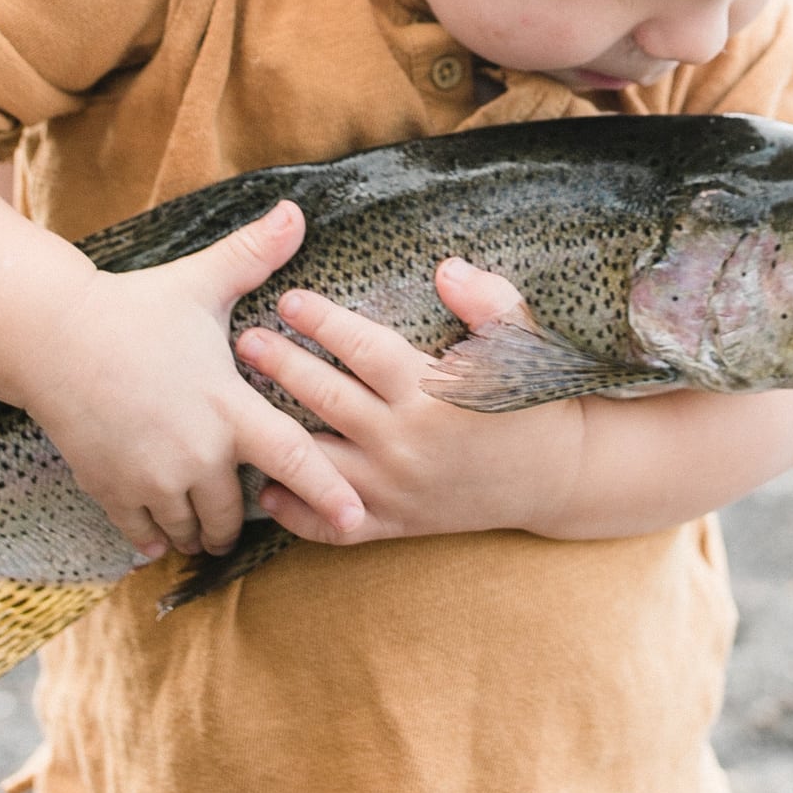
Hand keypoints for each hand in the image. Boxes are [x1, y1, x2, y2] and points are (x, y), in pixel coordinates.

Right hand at [14, 202, 363, 559]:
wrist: (51, 335)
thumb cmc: (134, 307)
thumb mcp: (200, 282)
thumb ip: (254, 255)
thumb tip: (295, 211)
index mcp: (228, 406)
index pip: (293, 457)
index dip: (328, 491)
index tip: (355, 520)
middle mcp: (195, 452)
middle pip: (235, 510)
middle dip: (239, 521)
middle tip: (242, 520)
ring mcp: (151, 475)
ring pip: (190, 527)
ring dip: (199, 530)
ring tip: (203, 529)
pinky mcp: (111, 488)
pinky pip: (142, 531)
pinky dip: (154, 536)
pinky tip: (160, 535)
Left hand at [234, 258, 586, 543]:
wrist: (557, 478)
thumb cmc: (534, 400)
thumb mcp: (524, 341)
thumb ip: (488, 301)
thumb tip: (446, 268)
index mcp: (434, 393)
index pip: (365, 350)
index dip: (323, 322)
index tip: (287, 299)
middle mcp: (407, 442)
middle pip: (329, 399)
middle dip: (282, 367)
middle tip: (243, 342)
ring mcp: (397, 488)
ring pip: (320, 462)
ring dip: (275, 436)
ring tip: (235, 410)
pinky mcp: (397, 522)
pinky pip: (335, 524)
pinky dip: (297, 512)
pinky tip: (266, 489)